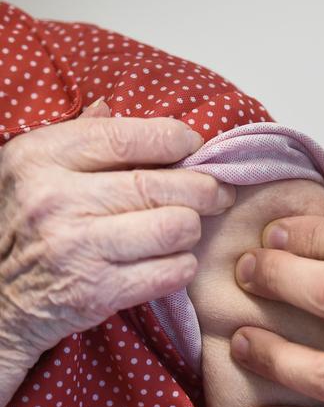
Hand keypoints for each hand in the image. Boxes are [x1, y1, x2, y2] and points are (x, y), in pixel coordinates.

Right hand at [0, 101, 234, 406]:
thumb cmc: (28, 225)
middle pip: (162, 185)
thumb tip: (110, 107)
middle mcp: (56, 199)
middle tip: (218, 193)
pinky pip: (172, 271)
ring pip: (176, 226)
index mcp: (42, 157)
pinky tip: (172, 260)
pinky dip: (184, 264)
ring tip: (186, 228)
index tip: (194, 147)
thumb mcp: (34, 169)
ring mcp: (77, 248)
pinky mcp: (97, 292)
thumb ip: (76, 137)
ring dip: (192, 229)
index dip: (177, 139)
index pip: (129, 136)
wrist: (0, 298)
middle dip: (206, 188)